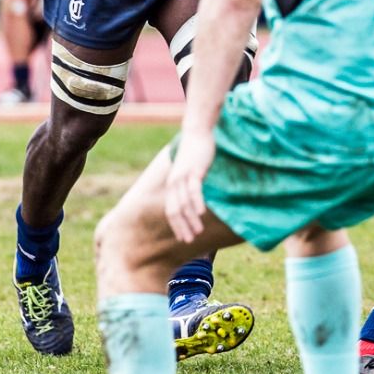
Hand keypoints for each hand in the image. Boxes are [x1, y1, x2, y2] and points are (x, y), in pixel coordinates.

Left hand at [165, 127, 216, 243]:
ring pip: (184, 204)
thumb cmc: (196, 152)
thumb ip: (189, 184)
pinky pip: (193, 190)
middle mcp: (173, 184)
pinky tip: (202, 213)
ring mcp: (182, 178)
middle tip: (190, 241)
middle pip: (174, 211)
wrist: (197, 133)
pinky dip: (197, 203)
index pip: (171, 211)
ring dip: (191, 219)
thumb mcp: (190, 171)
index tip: (184, 238)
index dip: (177, 226)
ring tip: (198, 231)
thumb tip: (194, 197)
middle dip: (182, 227)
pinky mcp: (193, 171)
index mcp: (171, 186)